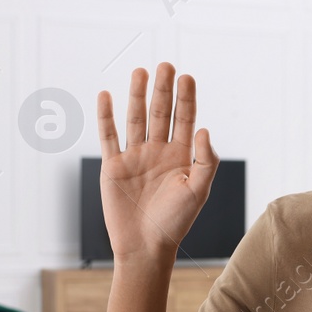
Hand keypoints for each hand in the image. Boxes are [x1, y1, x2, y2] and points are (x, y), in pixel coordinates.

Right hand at [96, 62, 217, 260]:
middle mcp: (158, 151)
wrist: (145, 246)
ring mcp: (135, 156)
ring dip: (137, 95)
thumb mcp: (198, 191)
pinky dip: (106, 116)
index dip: (186, 98)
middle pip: (160, 113)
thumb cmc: (176, 222)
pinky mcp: (113, 166)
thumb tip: (203, 128)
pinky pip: (109, 136)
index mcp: (181, 156)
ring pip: (135, 119)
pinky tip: (106, 95)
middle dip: (163, 90)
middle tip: (165, 65)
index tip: (186, 77)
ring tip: (140, 71)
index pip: (185, 119)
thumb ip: (205, 160)